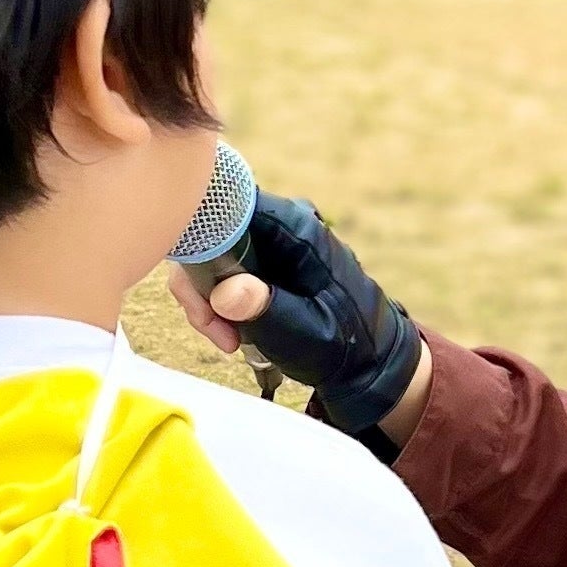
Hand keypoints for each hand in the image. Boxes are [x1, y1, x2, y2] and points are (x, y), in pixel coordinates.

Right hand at [168, 191, 428, 441]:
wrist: (367, 359)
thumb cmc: (344, 343)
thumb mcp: (304, 331)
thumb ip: (265, 308)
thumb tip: (224, 293)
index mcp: (296, 228)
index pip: (228, 207)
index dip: (202, 243)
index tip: (200, 292)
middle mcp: (280, 226)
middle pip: (212, 236)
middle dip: (201, 285)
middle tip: (214, 329)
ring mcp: (271, 243)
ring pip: (211, 259)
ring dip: (207, 301)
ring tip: (227, 339)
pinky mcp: (263, 263)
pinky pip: (223, 274)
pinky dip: (218, 304)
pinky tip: (233, 334)